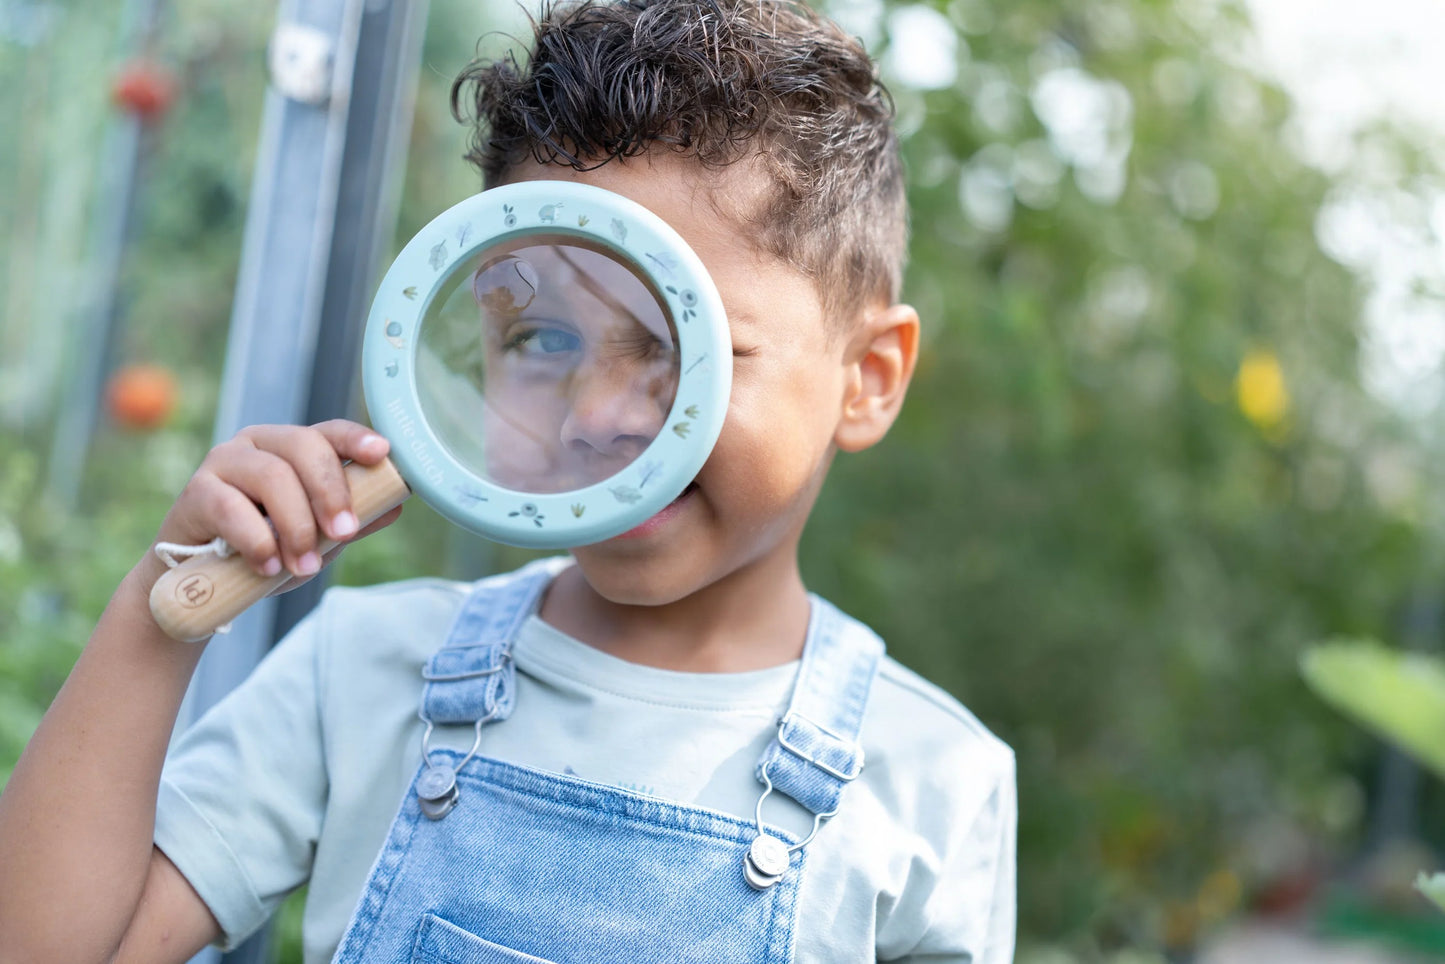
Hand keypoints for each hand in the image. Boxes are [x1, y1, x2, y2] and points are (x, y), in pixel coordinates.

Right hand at [152, 420, 403, 589]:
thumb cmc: (264, 549)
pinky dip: (257, 540)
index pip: (328, 431)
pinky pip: (232, 508)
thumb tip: (396, 505)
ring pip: (272, 477)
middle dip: (331, 493)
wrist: (200, 582)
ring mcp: (223, 463)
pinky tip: (268, 566)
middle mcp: (257, 445)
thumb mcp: (316, 538)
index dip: (356, 438)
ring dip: (296, 525)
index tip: (381, 453)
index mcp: (291, 448)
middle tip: (344, 534)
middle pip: (304, 447)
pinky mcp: (195, 493)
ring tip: (303, 565)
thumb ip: (350, 521)